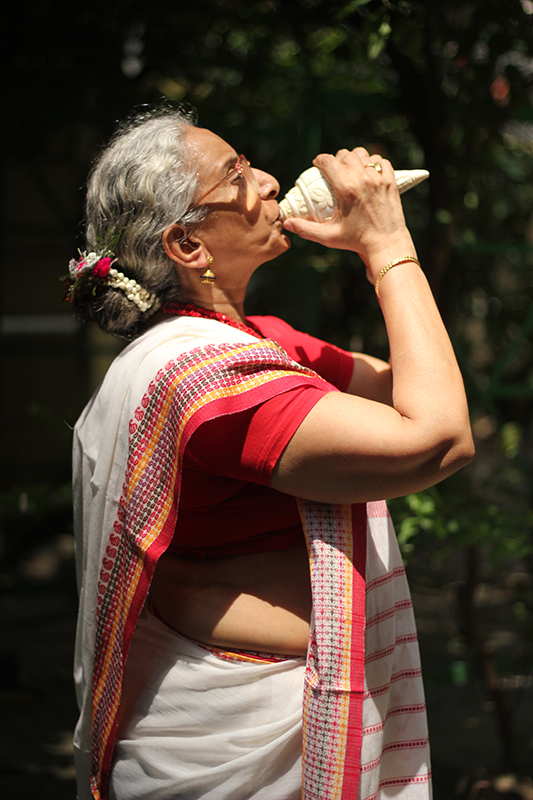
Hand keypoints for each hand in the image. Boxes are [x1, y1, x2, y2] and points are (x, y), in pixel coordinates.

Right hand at [282, 147, 415, 280]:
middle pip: (346, 155)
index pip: (329, 161)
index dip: (320, 159)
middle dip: (337, 159)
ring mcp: (379, 179)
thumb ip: (306, 230)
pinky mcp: (391, 182)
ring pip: (364, 155)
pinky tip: (368, 171)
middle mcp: (363, 179)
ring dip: (355, 158)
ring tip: (351, 168)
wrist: (386, 245)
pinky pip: (381, 161)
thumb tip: (287, 223)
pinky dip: (374, 163)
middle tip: (334, 169)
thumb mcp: (328, 236)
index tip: (318, 164)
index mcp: (346, 189)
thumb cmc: (355, 241)